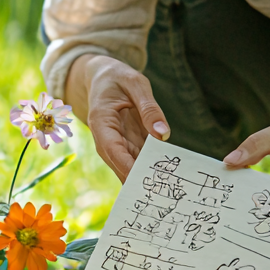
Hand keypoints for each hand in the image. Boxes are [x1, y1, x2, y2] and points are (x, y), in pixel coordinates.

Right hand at [73, 55, 170, 181]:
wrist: (105, 77)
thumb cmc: (118, 77)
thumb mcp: (136, 83)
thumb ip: (149, 108)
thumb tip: (163, 134)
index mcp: (101, 122)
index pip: (112, 149)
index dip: (127, 166)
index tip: (143, 180)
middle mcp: (105, 138)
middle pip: (120, 164)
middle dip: (139, 178)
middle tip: (161, 192)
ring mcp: (117, 143)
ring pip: (129, 167)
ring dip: (146, 177)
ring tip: (167, 190)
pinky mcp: (128, 144)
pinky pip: (139, 160)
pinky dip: (151, 168)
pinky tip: (167, 178)